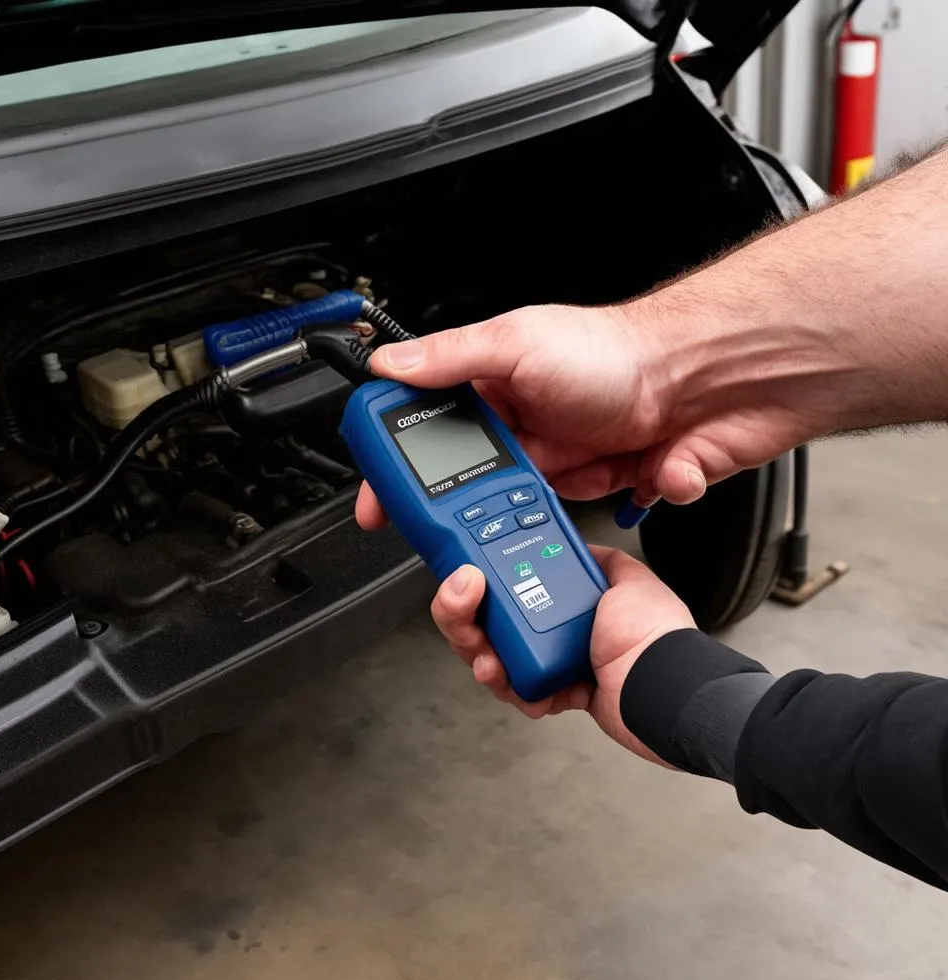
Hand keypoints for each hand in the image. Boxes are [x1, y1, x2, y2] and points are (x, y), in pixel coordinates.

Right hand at [355, 301, 816, 530]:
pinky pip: (588, 518)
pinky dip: (614, 502)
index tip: (379, 502)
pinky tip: (638, 471)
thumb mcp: (520, 342)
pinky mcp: (604, 487)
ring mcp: (565, 460)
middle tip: (467, 520)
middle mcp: (526, 427)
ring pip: (524, 514)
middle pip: (472, 485)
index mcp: (496, 389)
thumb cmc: (622, 351)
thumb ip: (451, 359)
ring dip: (538, 516)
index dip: (399, 470)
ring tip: (564, 493)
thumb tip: (387, 365)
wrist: (715, 377)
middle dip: (469, 509)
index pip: (429, 433)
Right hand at [430, 545, 695, 764]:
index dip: (481, 580)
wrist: (663, 686)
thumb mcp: (626, 576)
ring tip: (488, 657)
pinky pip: (518, 691)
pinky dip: (513, 689)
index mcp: (568, 599)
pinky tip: (517, 683)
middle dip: (464, 618)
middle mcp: (556, 630)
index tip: (467, 574)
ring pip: (494, 658)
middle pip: (489, 623)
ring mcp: (552, 664)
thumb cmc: (653, 634)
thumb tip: (575, 540)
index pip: (509, 583)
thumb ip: (596, 557)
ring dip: (481, 655)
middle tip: (461, 603)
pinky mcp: (553, 695)